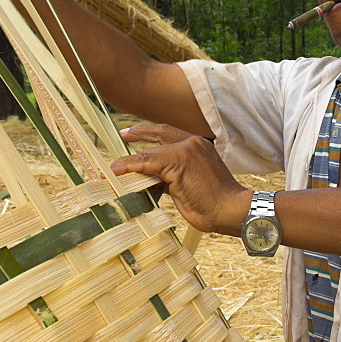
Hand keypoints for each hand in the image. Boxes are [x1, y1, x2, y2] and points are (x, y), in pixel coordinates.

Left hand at [111, 124, 249, 235]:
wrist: (229, 209)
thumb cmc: (211, 202)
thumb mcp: (186, 186)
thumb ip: (169, 178)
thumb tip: (146, 180)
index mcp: (197, 146)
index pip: (166, 133)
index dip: (146, 132)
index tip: (128, 134)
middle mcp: (192, 144)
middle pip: (156, 141)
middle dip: (134, 143)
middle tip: (117, 148)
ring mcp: (186, 152)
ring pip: (149, 154)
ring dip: (128, 163)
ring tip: (111, 171)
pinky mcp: (179, 163)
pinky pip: (148, 162)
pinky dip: (131, 166)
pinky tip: (117, 171)